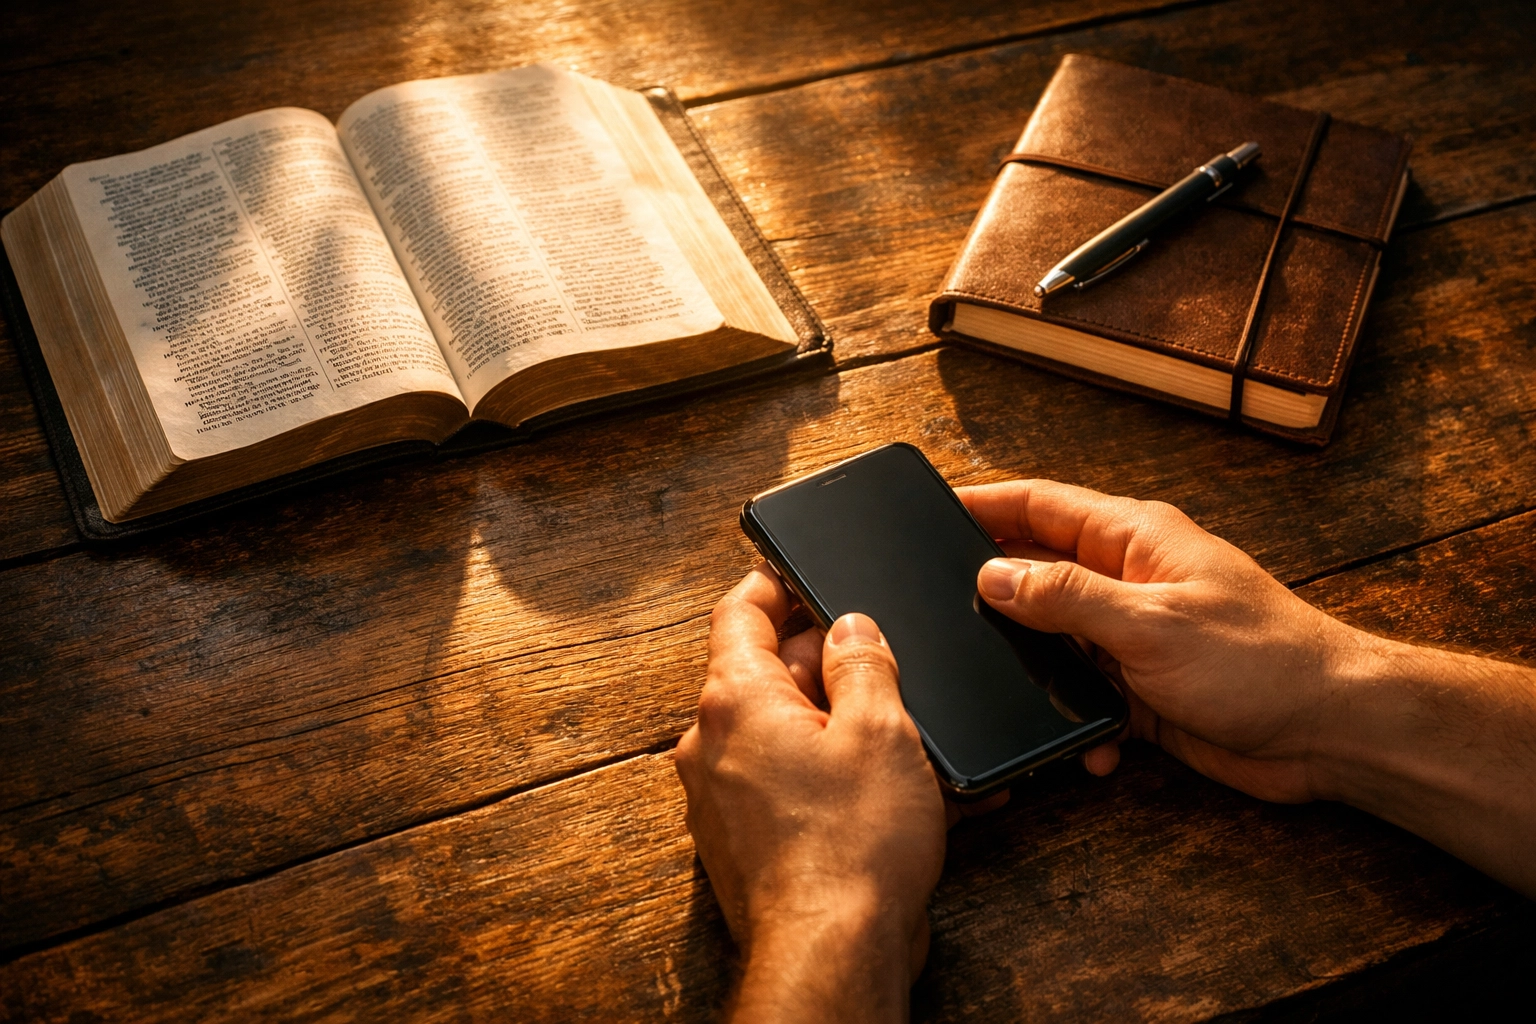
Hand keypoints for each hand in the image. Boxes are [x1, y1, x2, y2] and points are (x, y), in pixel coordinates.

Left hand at [674, 564, 945, 1021]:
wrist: (834, 954)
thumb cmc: (851, 846)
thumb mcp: (881, 730)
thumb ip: (863, 663)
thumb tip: (849, 628)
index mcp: (735, 701)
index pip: (739, 613)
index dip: (774, 582)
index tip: (797, 567)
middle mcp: (713, 745)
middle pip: (766, 673)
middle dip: (827, 660)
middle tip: (886, 659)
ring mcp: (724, 799)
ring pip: (786, 732)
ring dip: (844, 724)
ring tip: (914, 734)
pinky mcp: (748, 842)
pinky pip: (792, 785)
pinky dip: (837, 775)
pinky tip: (902, 789)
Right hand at [960, 479, 1535, 895]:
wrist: (1331, 733)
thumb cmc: (1263, 661)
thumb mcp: (1150, 622)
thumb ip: (1065, 597)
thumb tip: (992, 576)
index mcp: (1133, 539)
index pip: (1039, 505)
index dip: (983, 504)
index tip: (928, 512)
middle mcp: (1129, 579)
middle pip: (1037, 572)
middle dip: (992, 595)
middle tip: (939, 614)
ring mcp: (1135, 634)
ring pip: (1055, 640)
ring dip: (1037, 671)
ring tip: (1009, 691)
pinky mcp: (1144, 687)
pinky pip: (1086, 695)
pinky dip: (1079, 720)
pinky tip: (1092, 744)